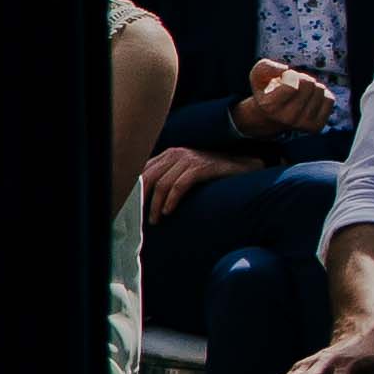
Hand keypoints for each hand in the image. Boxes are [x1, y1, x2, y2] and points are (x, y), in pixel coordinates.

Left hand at [138, 144, 256, 221]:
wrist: (243, 166)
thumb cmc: (212, 174)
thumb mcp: (185, 174)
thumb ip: (167, 179)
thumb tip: (144, 199)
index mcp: (167, 155)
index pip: (142, 172)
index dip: (134, 191)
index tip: (131, 209)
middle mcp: (175, 154)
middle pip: (148, 178)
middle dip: (141, 200)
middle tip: (140, 218)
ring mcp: (188, 159)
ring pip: (162, 184)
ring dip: (155, 205)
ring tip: (155, 220)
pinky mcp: (201, 167)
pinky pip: (179, 185)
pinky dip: (171, 200)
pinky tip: (168, 212)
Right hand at [232, 59, 334, 142]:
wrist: (270, 116)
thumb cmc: (266, 91)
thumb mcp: (258, 75)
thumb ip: (267, 67)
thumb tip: (285, 69)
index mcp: (270, 107)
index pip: (292, 86)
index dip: (290, 75)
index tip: (284, 77)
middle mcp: (287, 118)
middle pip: (308, 84)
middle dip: (302, 78)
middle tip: (294, 84)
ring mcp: (303, 124)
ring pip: (320, 90)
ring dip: (312, 85)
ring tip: (301, 92)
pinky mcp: (316, 126)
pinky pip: (329, 99)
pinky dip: (322, 94)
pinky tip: (310, 99)